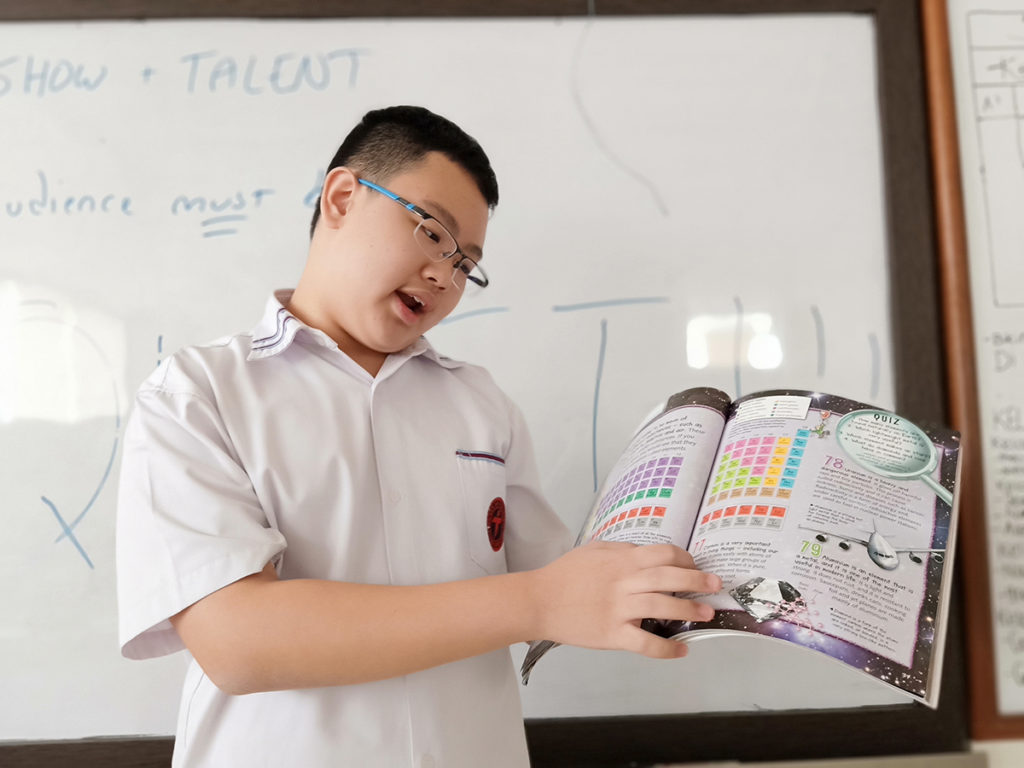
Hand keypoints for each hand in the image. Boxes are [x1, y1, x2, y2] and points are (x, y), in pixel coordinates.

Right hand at [527, 541, 721, 658]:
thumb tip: (648, 554)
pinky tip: (681, 650)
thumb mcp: (594, 550)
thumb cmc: (565, 574)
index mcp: (622, 560)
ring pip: (662, 607)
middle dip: (697, 580)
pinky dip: (666, 649)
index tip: (694, 565)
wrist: (538, 600)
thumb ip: (622, 550)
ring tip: (706, 614)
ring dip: (688, 609)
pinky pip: (644, 643)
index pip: (664, 554)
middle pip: (669, 577)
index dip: (685, 559)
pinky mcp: (612, 634)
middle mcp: (624, 582)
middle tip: (715, 586)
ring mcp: (619, 609)